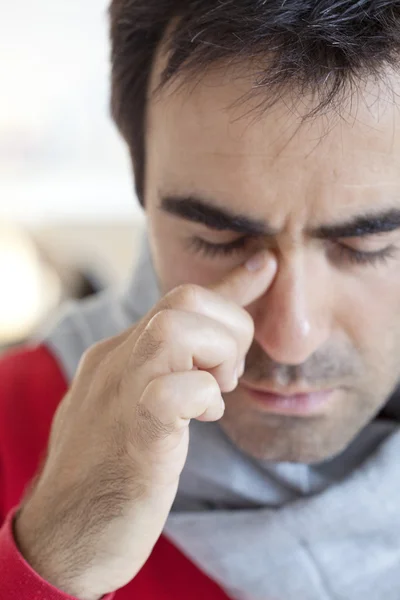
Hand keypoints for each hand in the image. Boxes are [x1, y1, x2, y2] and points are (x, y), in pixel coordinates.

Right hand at [15, 250, 275, 599]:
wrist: (63, 536)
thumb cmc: (112, 470)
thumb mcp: (144, 405)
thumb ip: (172, 373)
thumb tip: (207, 358)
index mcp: (121, 354)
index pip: (178, 300)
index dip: (230, 282)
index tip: (266, 266)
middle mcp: (117, 361)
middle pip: (183, 299)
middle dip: (229, 326)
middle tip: (226, 375)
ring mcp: (121, 394)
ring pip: (176, 329)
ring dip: (218, 355)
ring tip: (215, 392)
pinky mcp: (136, 436)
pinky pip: (175, 391)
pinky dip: (204, 396)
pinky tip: (201, 420)